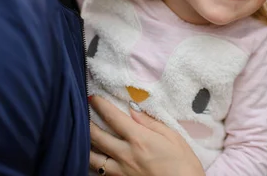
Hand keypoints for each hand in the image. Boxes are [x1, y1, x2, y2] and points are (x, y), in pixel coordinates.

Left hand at [89, 96, 204, 175]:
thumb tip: (133, 109)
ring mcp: (121, 171)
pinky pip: (101, 172)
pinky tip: (94, 157)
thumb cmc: (184, 163)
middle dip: (87, 122)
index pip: (113, 118)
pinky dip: (94, 163)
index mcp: (139, 139)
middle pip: (97, 137)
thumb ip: (150, 123)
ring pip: (92, 158)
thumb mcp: (172, 137)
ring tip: (84, 135)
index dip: (101, 105)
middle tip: (83, 112)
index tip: (94, 98)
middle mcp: (126, 155)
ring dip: (86, 144)